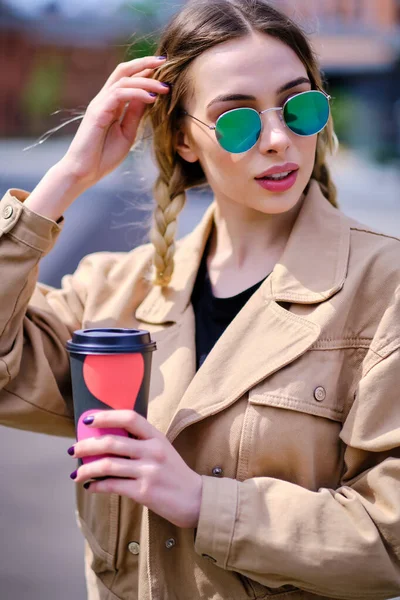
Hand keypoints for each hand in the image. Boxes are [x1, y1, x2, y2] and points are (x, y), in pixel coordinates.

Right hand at [60, 55, 169, 188]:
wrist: (84, 172)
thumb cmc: (103, 156)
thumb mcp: (127, 133)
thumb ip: (135, 114)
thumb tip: (149, 97)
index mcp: (111, 104)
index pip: (128, 78)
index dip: (145, 71)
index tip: (166, 69)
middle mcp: (104, 99)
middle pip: (123, 70)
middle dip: (144, 63)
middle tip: (165, 61)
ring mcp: (99, 104)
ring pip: (123, 80)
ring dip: (146, 81)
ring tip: (164, 86)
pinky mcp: (97, 112)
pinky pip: (118, 95)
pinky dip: (136, 93)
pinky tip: (151, 98)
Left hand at [69, 410, 202, 528]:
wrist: (196, 500)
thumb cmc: (175, 474)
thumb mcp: (163, 450)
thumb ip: (141, 442)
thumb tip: (108, 440)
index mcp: (157, 437)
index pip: (130, 418)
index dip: (107, 416)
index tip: (88, 420)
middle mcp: (153, 451)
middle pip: (112, 442)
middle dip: (87, 445)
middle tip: (74, 450)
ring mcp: (149, 471)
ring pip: (108, 465)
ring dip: (87, 469)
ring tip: (76, 474)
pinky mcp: (144, 492)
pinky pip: (112, 486)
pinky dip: (97, 485)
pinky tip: (90, 486)